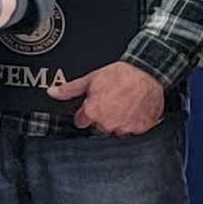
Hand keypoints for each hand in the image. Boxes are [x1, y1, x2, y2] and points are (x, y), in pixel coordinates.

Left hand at [52, 62, 167, 136]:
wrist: (149, 74)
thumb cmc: (122, 75)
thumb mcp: (91, 78)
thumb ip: (70, 89)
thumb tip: (53, 92)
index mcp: (93, 112)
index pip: (81, 121)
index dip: (84, 113)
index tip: (89, 107)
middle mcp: (108, 123)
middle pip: (99, 126)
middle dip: (102, 116)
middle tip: (111, 102)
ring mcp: (125, 127)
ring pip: (116, 129)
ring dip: (118, 120)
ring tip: (124, 104)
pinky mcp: (140, 128)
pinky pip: (133, 129)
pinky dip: (133, 121)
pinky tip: (134, 109)